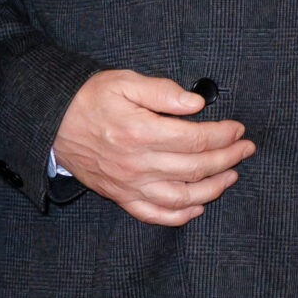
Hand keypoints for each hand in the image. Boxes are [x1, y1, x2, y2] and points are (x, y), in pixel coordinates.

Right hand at [52, 70, 254, 225]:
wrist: (52, 123)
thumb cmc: (90, 98)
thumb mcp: (124, 81)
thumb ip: (162, 91)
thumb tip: (196, 104)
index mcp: (140, 131)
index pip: (196, 139)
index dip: (223, 135)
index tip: (238, 129)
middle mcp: (137, 163)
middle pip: (195, 168)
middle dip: (228, 158)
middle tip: (245, 149)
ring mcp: (129, 185)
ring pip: (181, 197)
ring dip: (213, 189)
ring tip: (231, 175)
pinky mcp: (120, 196)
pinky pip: (154, 214)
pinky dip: (179, 216)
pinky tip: (197, 207)